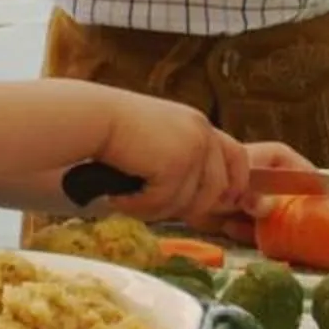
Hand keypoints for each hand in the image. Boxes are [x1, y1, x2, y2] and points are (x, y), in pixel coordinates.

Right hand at [88, 94, 250, 228]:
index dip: (234, 186)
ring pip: (191, 204)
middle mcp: (202, 133)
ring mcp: (193, 148)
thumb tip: (202, 204)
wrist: (90, 119)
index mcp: (199, 126)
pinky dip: (139, 207)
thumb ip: (183, 162)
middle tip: (150, 205)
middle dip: (188, 208)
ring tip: (126, 198)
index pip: (238, 158)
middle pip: (218, 190)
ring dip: (156, 209)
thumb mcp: (160, 142)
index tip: (219, 206)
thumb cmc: (114, 134)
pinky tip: (118, 196)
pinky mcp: (176, 164)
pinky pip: (165, 204)